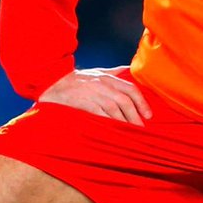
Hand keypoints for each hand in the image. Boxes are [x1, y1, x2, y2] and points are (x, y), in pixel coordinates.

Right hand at [38, 67, 152, 124]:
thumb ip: (115, 72)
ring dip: (125, 122)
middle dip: (135, 115)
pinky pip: (100, 115)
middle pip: (125, 100)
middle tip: (141, 128)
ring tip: (131, 133)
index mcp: (108, 77)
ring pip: (114, 109)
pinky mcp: (83, 103)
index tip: (149, 115)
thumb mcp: (98, 72)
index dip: (142, 102)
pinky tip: (115, 132)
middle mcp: (103, 84)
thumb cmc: (78, 79)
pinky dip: (109, 124)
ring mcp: (93, 94)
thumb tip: (130, 70)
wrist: (53, 81)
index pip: (131, 88)